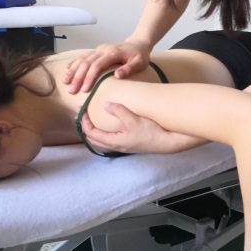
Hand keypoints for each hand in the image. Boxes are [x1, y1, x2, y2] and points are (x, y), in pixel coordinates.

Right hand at [64, 40, 150, 93]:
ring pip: (83, 59)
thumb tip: (117, 76)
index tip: (84, 90)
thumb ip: (129, 69)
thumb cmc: (139, 55)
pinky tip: (68, 69)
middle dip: (78, 77)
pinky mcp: (97, 50)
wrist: (138, 43)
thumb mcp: (139, 63)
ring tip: (66, 82)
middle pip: (87, 63)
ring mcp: (99, 49)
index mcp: (113, 53)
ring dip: (73, 70)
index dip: (89, 77)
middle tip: (72, 90)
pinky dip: (75, 62)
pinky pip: (84, 56)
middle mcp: (103, 49)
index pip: (97, 65)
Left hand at [80, 102, 196, 153]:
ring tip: (95, 118)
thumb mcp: (134, 119)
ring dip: (96, 130)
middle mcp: (117, 146)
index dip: (84, 122)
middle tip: (85, 114)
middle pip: (94, 139)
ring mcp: (124, 146)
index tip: (82, 110)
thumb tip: (106, 104)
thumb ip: (119, 111)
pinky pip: (112, 139)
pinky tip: (112, 123)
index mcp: (114, 141)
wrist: (168, 142)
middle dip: (87, 127)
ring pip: (103, 140)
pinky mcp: (130, 143)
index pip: (91, 133)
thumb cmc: (151, 132)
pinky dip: (106, 131)